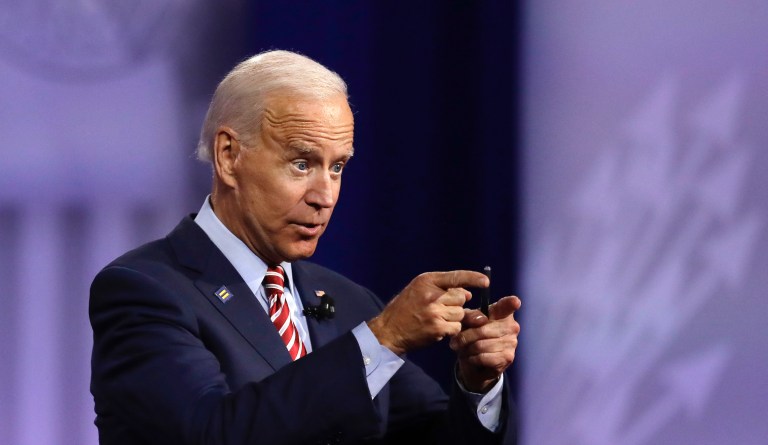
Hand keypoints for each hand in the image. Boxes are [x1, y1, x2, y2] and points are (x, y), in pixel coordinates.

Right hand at [368, 271, 488, 355]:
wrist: (389, 330)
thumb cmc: (405, 308)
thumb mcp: (418, 289)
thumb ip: (442, 288)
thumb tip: (469, 294)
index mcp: (426, 281)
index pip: (456, 276)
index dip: (473, 278)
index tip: (485, 282)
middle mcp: (432, 295)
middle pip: (462, 297)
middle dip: (457, 304)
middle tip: (443, 308)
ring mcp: (435, 312)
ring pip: (460, 313)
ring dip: (454, 318)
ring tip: (437, 319)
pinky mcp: (437, 328)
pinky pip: (456, 327)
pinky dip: (451, 329)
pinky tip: (438, 328)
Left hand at [450, 295, 520, 392]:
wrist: (475, 361)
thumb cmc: (471, 335)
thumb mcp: (466, 322)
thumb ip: (470, 316)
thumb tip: (480, 319)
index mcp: (502, 312)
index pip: (509, 305)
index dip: (512, 303)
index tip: (515, 302)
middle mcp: (511, 326)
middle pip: (482, 330)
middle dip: (464, 337)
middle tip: (455, 342)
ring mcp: (512, 342)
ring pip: (480, 345)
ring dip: (467, 349)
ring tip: (463, 349)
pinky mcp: (507, 357)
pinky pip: (483, 357)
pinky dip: (473, 359)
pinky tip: (472, 357)